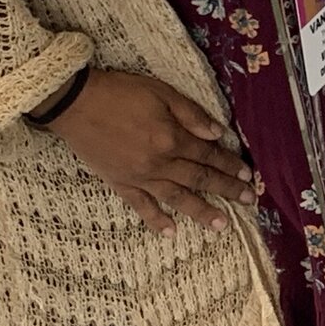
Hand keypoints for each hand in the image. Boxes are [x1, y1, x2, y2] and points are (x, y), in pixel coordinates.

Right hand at [50, 69, 254, 233]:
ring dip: (201, 211)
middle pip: (199, 178)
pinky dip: (156, 220)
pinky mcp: (119, 183)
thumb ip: (191, 114)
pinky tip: (171, 233)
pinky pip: (141, 206)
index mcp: (171, 138)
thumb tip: (219, 133)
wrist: (75, 104)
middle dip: (226, 189)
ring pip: (176, 197)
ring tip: (221, 225)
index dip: (230, 164)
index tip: (248, 175)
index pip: (208, 154)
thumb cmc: (120, 92)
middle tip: (249, 201)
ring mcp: (139, 176)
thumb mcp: (161, 93)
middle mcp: (159, 162)